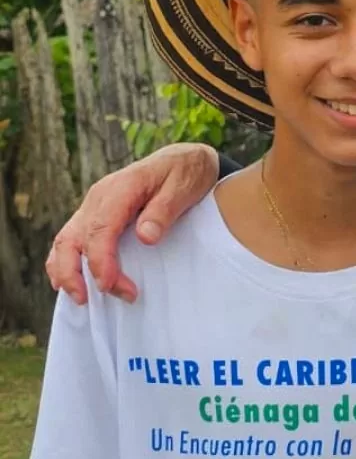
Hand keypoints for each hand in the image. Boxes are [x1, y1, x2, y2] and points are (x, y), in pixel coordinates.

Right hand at [46, 143, 218, 303]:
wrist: (185, 158)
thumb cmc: (187, 173)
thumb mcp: (185, 187)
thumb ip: (164, 211)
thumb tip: (145, 237)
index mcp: (121, 189)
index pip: (100, 229)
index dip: (100, 261)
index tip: (110, 285)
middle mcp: (100, 197)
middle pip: (73, 237)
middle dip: (74, 272)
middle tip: (88, 300)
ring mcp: (95, 205)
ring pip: (66, 239)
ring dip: (66, 270)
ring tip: (81, 299)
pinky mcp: (96, 213)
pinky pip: (72, 238)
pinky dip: (65, 261)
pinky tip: (72, 282)